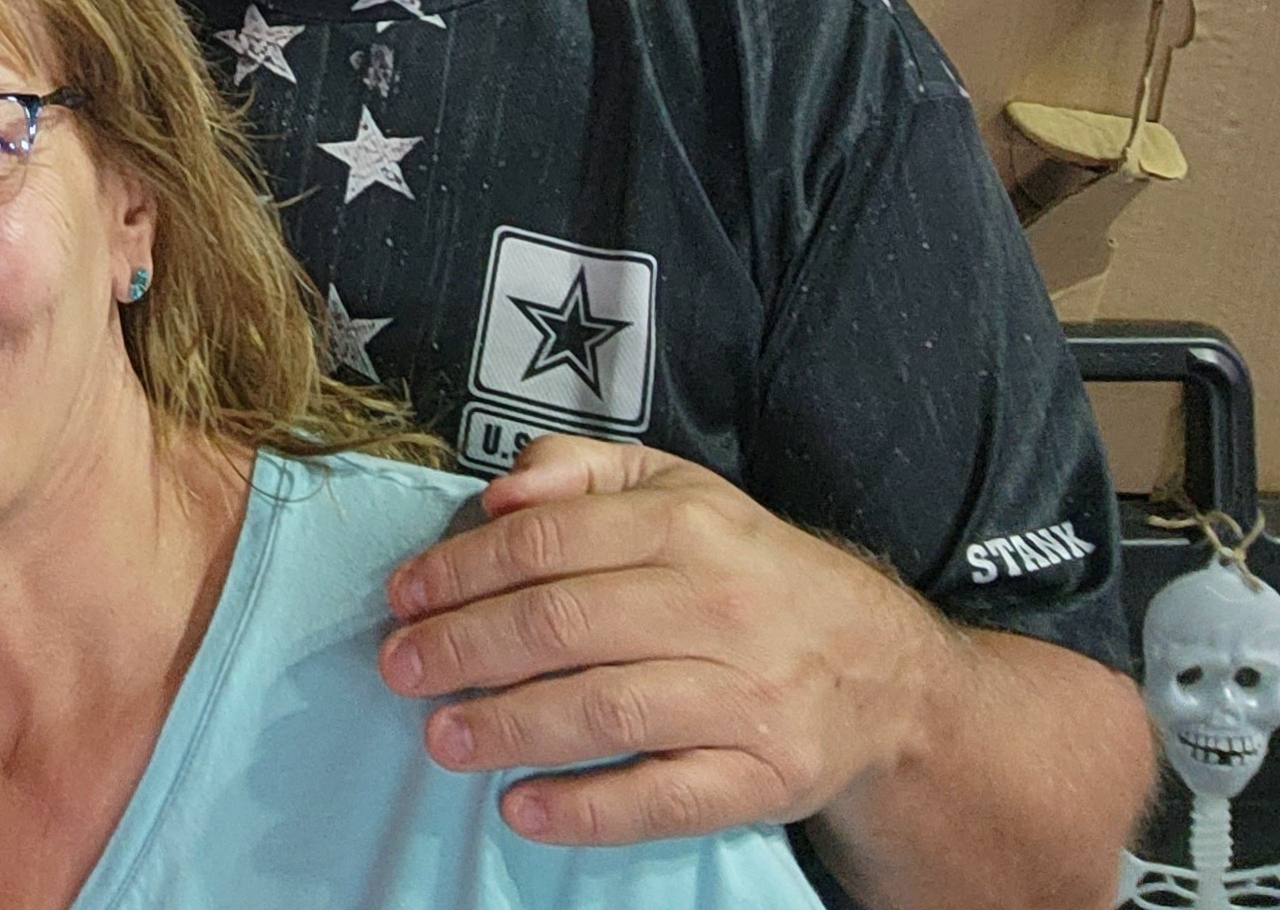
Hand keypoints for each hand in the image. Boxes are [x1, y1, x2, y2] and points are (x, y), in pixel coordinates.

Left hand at [379, 435, 949, 847]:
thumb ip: (582, 470)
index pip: (551, 542)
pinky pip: (667, 798)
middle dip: (466, 648)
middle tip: (400, 670)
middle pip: (566, 624)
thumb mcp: (677, 489)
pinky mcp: (766, 775)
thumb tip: (500, 492)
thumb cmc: (749, 571)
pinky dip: (590, 809)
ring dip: (511, 728)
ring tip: (442, 739)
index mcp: (686, 526)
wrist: (880, 670)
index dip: (464, 569)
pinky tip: (524, 809)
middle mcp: (719, 606)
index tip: (403, 597)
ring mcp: (746, 696)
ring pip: (608, 710)